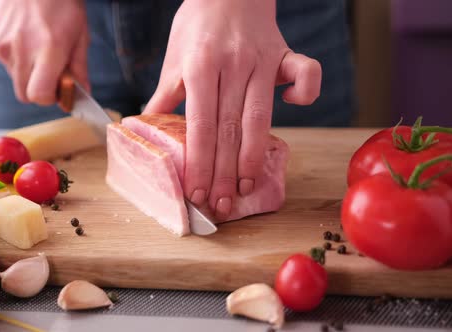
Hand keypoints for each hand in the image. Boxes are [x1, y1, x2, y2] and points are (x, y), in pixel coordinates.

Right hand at [0, 0, 88, 105]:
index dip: (50, 98)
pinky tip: (25, 39)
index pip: (39, 96)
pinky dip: (17, 59)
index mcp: (48, 48)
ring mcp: (2, 45)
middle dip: (39, 90)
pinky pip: (5, 64)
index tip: (58, 90)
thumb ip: (79, 67)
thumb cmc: (61, 2)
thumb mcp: (79, 33)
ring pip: (15, 79)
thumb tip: (82, 93)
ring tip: (38, 47)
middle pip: (24, 95)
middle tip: (51, 72)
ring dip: (28, 73)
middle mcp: (22, 49)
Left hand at [143, 0, 321, 219]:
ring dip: (254, 157)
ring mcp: (262, 58)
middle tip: (222, 204)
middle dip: (224, 173)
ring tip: (248, 188)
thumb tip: (144, 127)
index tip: (196, 193)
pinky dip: (306, 93)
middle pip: (229, 128)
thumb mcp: (174, 57)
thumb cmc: (197, 23)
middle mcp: (232, 65)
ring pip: (260, 116)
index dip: (199, 163)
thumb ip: (165, 93)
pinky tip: (295, 107)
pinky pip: (307, 74)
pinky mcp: (287, 52)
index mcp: (200, 65)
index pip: (200, 125)